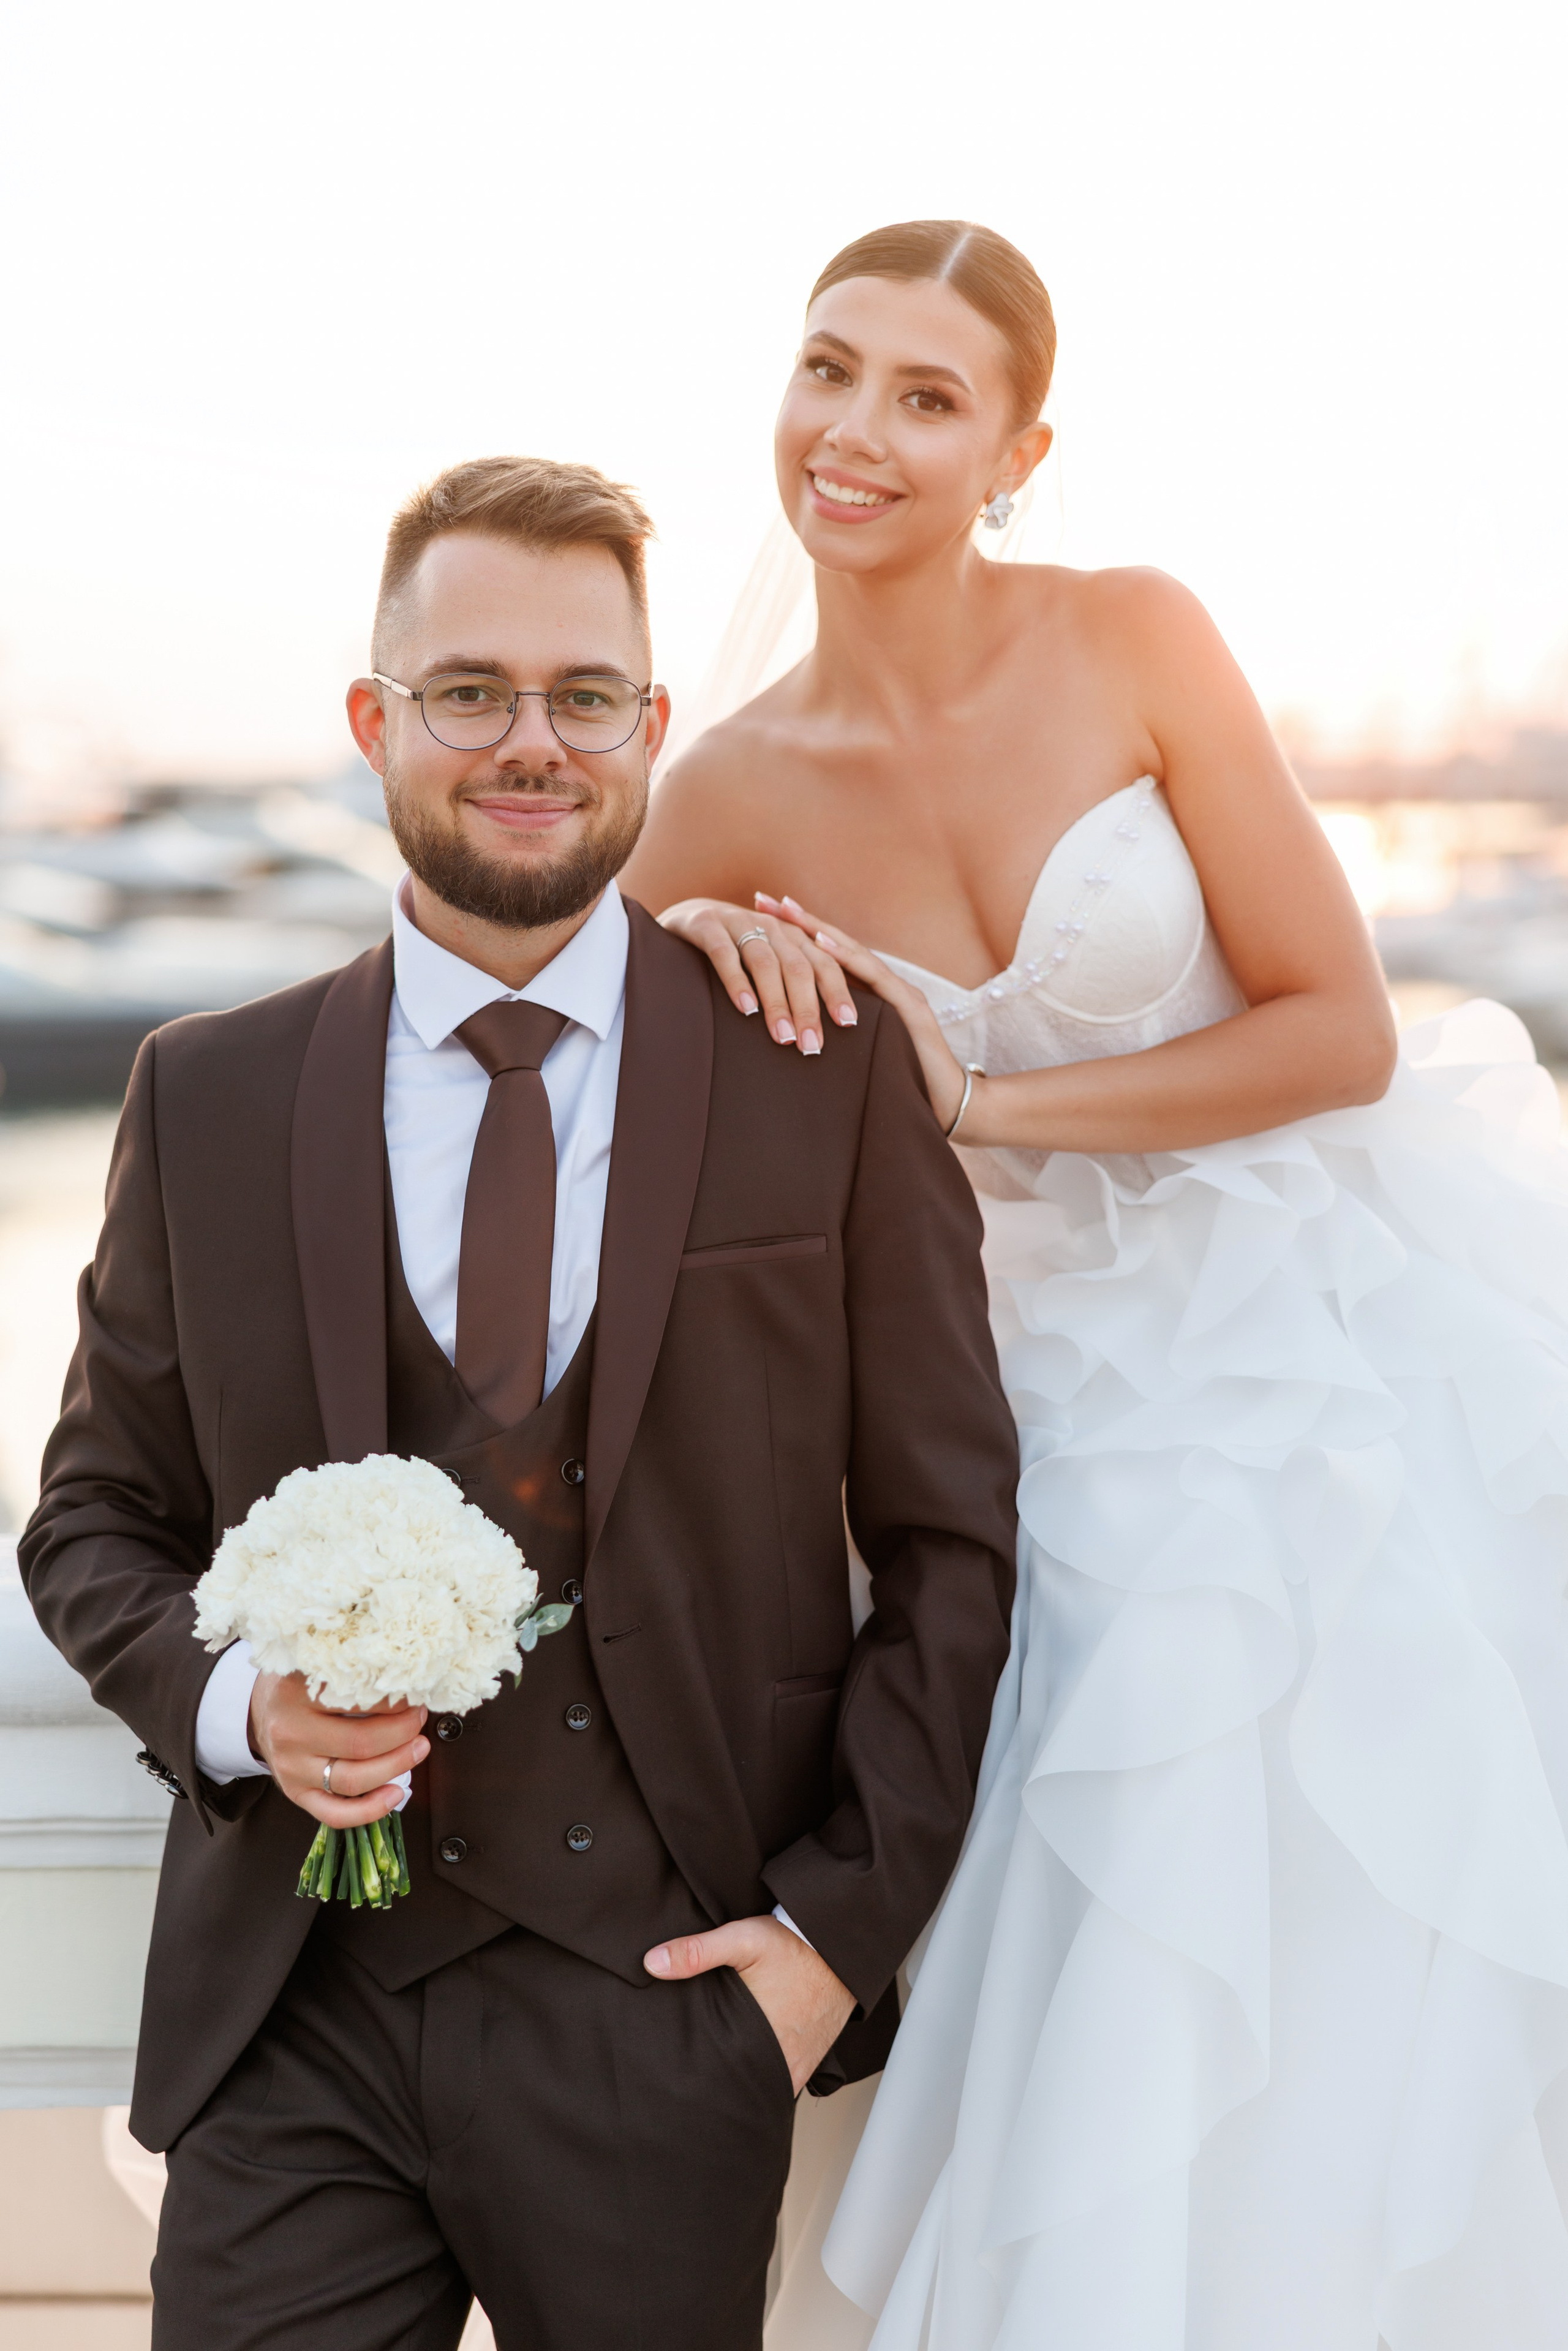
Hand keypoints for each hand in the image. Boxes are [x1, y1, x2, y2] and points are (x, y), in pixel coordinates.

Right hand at [248, 1670, 429, 1828]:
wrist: (259, 1710)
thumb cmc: (298, 1684)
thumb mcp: (315, 1661)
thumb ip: (352, 1669)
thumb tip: (407, 1678)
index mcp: (295, 1693)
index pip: (357, 1700)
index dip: (395, 1701)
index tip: (416, 1693)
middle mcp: (290, 1732)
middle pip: (360, 1743)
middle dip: (402, 1733)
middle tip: (419, 1719)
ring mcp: (291, 1767)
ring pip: (352, 1779)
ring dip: (395, 1766)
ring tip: (418, 1749)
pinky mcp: (295, 1793)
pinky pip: (334, 1813)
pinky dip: (370, 1810)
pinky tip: (395, 1794)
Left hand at [644, 1914, 856, 2094]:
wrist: (842, 1948)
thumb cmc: (795, 1946)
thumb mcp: (742, 1939)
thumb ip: (696, 1952)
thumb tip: (651, 1964)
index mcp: (757, 2041)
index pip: (718, 2080)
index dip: (697, 2083)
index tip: (677, 2080)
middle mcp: (780, 2063)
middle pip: (739, 2087)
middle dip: (717, 2085)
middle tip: (691, 2082)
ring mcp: (797, 2066)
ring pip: (760, 2087)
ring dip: (741, 2082)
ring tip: (718, 2074)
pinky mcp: (808, 2061)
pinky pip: (782, 2082)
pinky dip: (764, 2077)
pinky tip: (747, 2066)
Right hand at [656, 897, 857, 1055]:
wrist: (689, 916)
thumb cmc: (738, 951)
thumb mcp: (772, 961)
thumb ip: (794, 984)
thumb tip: (820, 1030)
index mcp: (793, 936)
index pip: (824, 964)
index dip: (837, 992)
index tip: (848, 1024)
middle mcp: (772, 926)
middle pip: (798, 967)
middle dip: (807, 1009)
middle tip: (811, 1046)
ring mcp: (738, 922)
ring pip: (765, 963)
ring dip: (776, 1002)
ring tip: (783, 1036)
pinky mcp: (707, 925)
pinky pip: (725, 954)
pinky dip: (737, 981)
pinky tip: (746, 1008)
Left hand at [763, 894, 974, 1133]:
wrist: (947, 1108)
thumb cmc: (899, 1088)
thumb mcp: (857, 1057)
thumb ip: (834, 1037)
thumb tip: (790, 1034)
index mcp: (873, 997)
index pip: (831, 958)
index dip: (798, 934)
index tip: (761, 916)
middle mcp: (887, 986)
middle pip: (838, 946)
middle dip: (800, 921)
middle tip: (763, 900)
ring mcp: (901, 994)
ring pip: (854, 954)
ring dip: (819, 931)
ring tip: (786, 912)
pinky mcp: (911, 1010)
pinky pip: (874, 979)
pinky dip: (846, 960)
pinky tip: (819, 946)